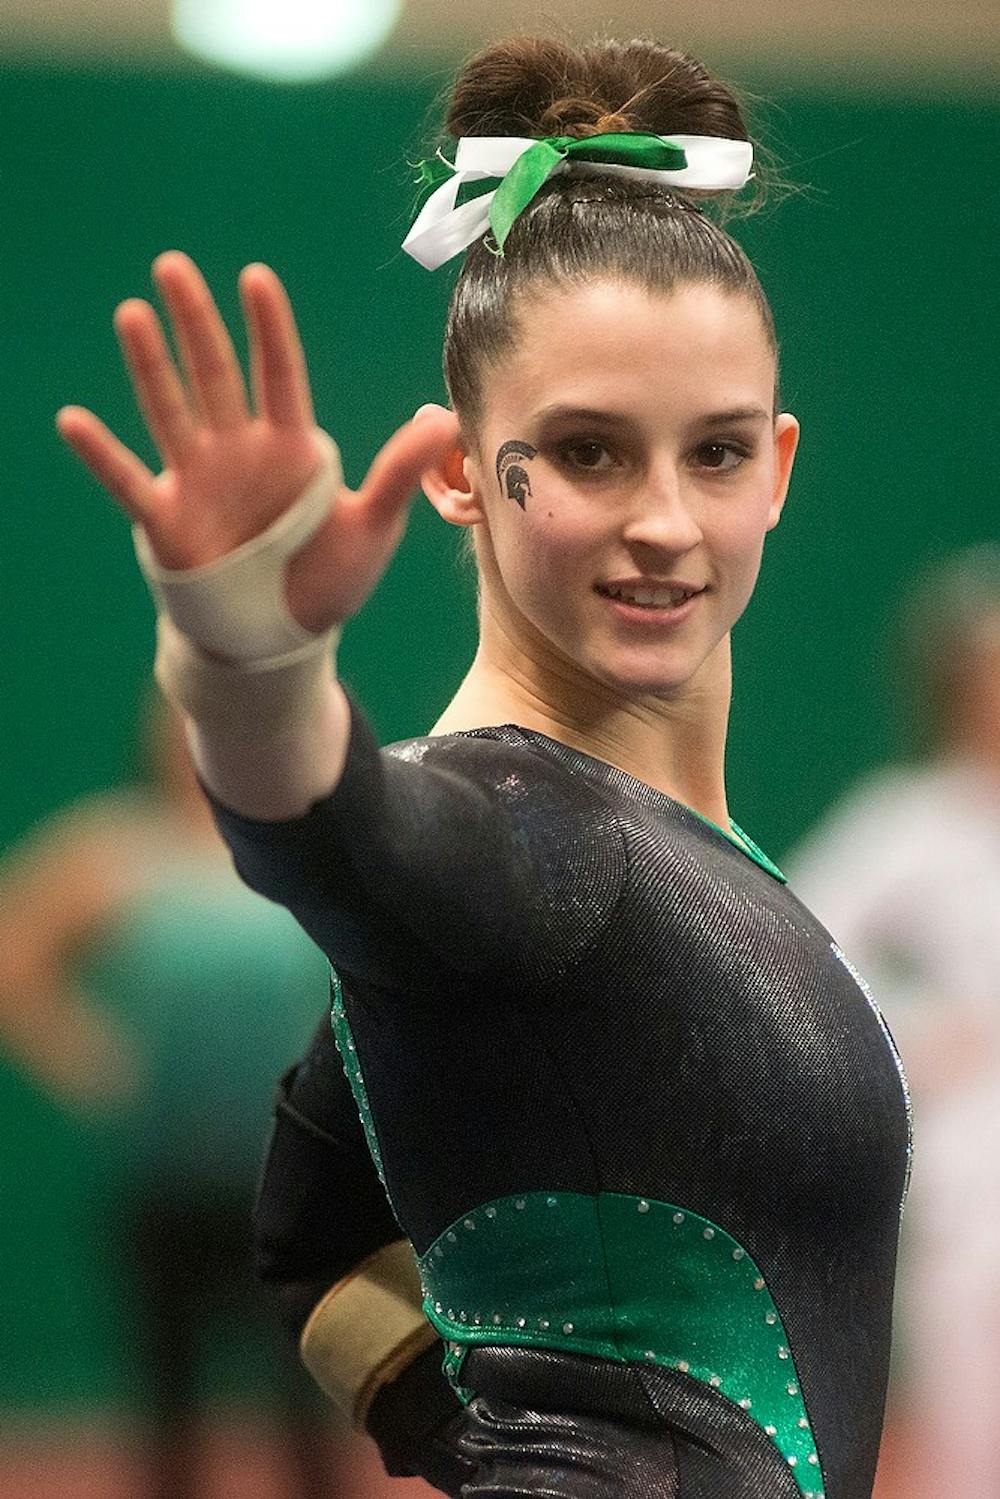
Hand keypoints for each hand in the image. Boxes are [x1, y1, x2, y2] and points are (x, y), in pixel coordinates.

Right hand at [57, 252, 459, 632]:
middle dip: (196, 323)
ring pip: (170, 410)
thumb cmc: (327, 579)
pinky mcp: (168, 519)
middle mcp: (239, 451)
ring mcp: (199, 481)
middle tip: (173, 266)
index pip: (280, 374)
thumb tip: (444, 418)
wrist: (279, 636)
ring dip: (150, 366)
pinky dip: (101, 456)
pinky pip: (128, 482)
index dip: (268, 330)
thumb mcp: (371, 528)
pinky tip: (72, 421)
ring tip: (132, 315)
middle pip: (214, 373)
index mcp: (291, 448)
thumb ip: (398, 473)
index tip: (256, 278)